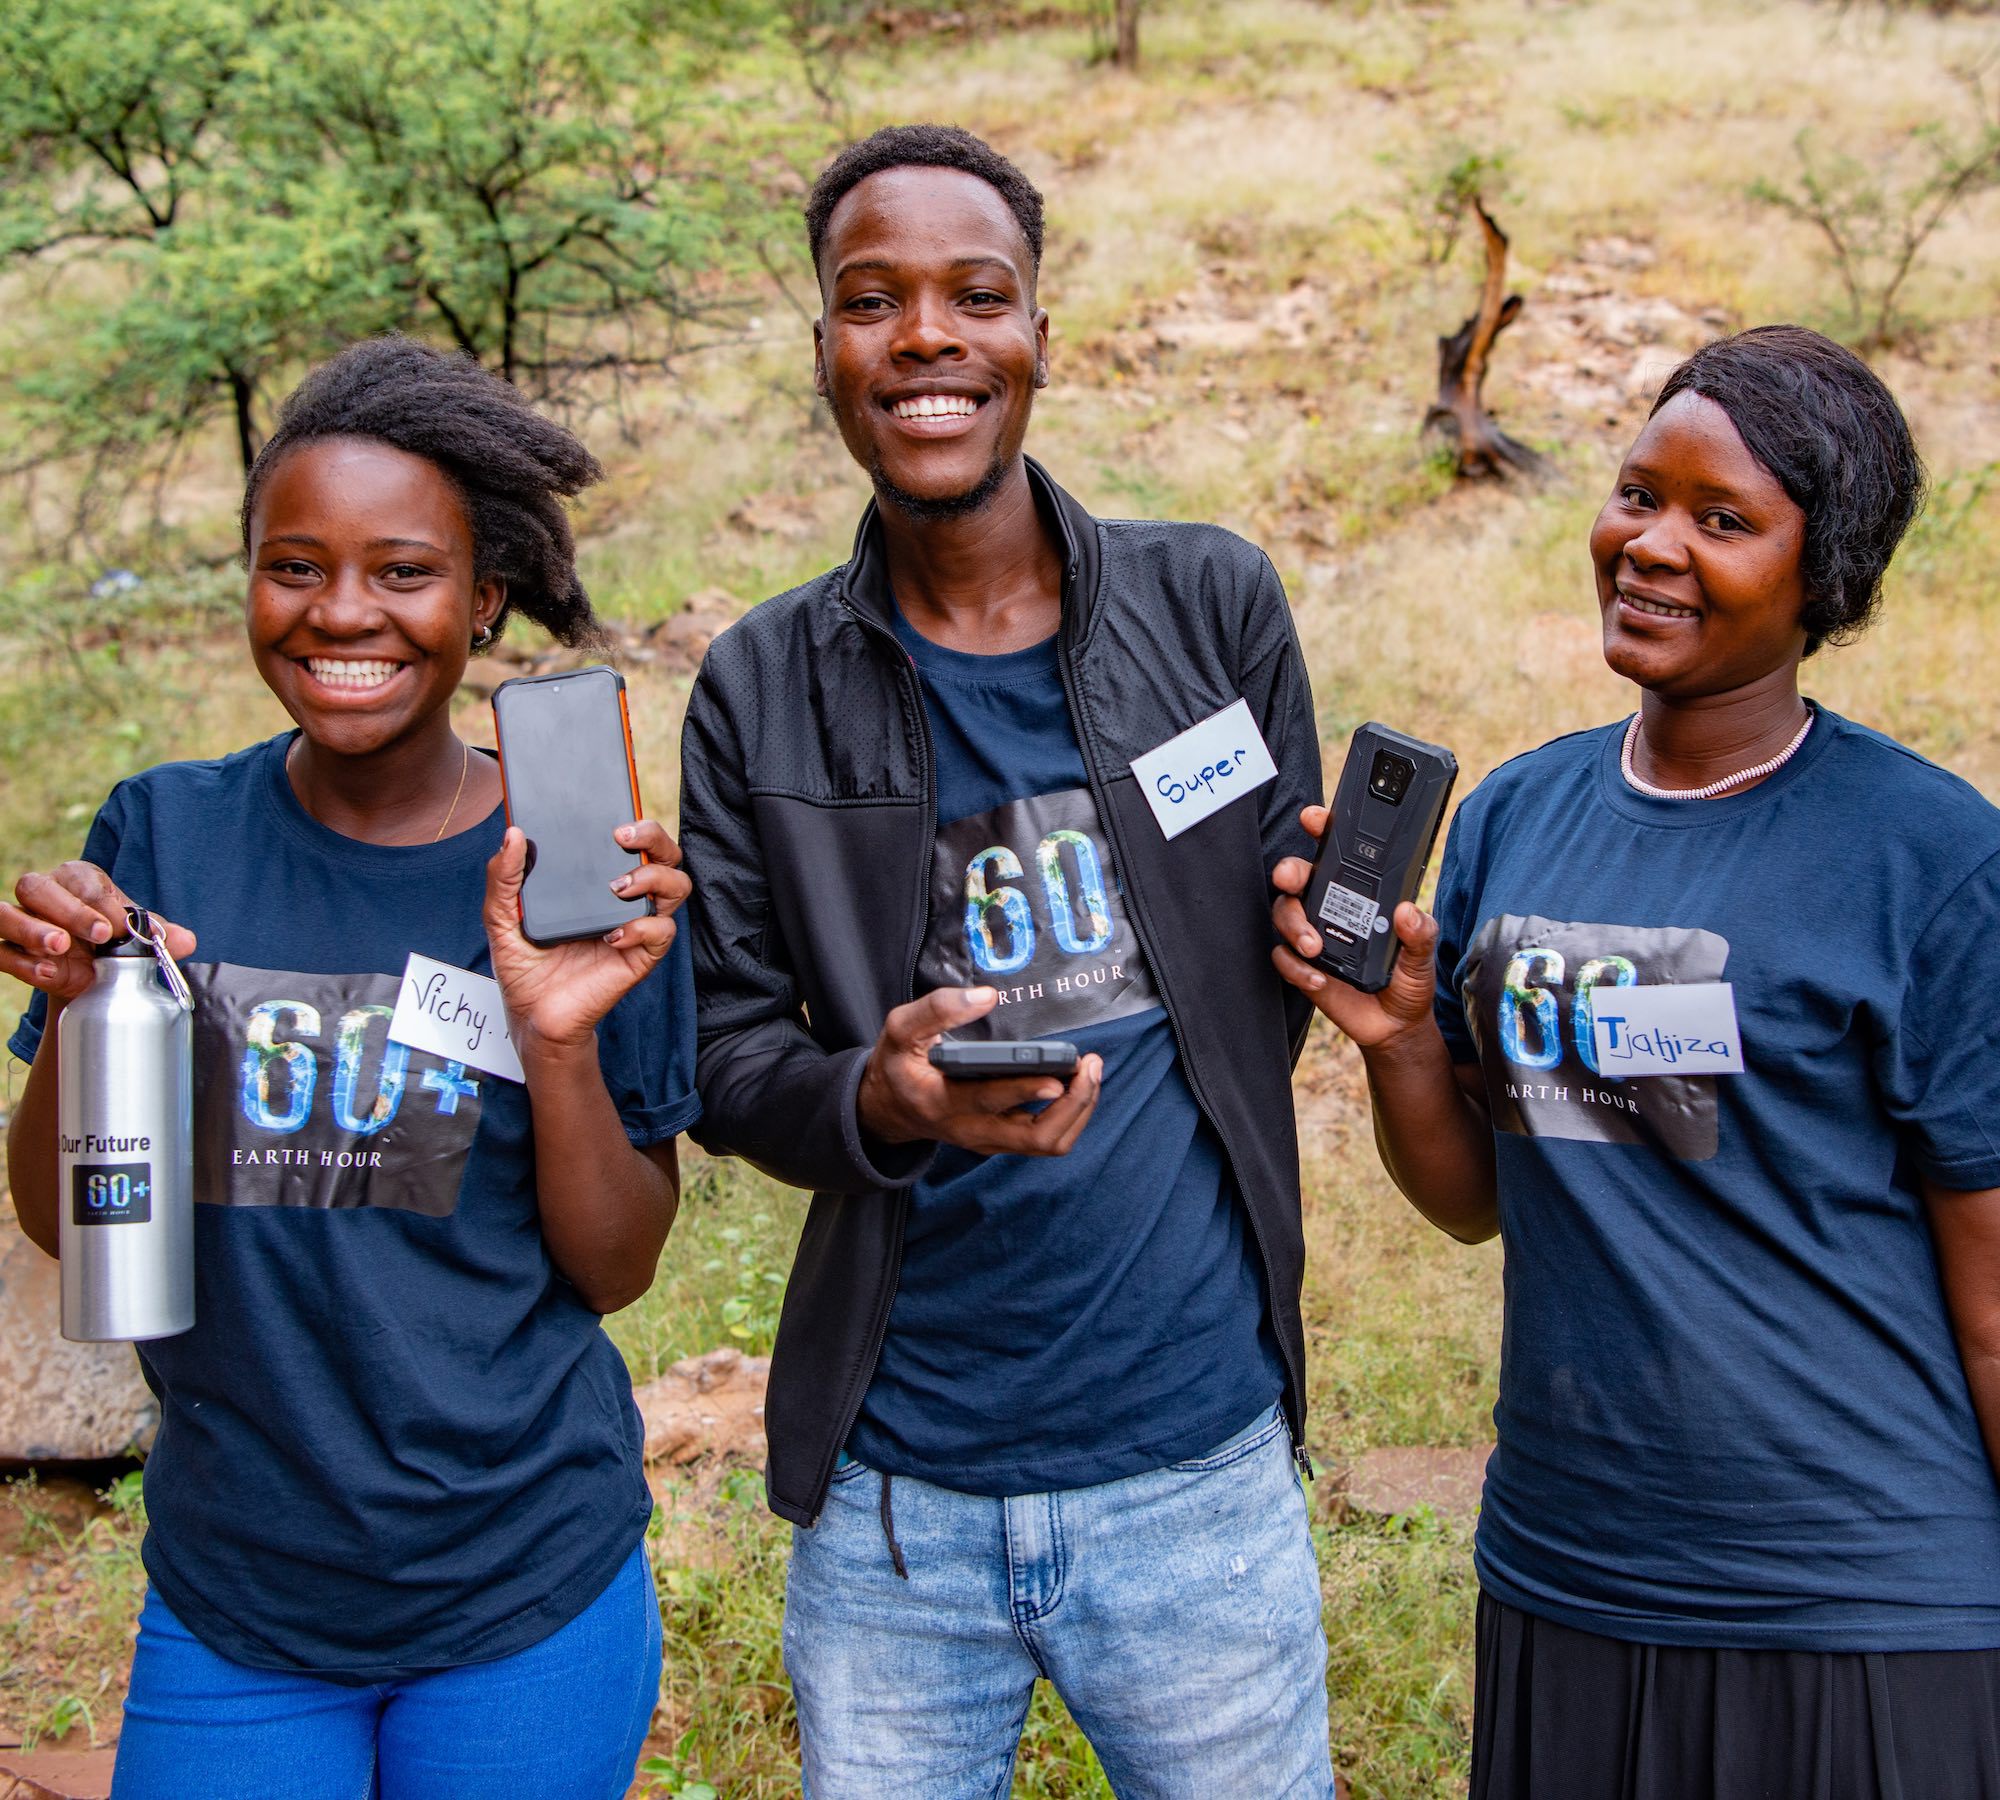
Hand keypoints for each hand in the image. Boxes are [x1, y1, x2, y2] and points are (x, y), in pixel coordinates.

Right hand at [0, 862, 195, 1008]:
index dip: (99, 902)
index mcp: (77, 879)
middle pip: (36, 887)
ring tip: (59, 948)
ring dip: (30, 929)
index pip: (82, 881)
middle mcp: (42, 893)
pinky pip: (0, 950)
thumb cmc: (113, 943)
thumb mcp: (137, 938)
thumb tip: (187, 941)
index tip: (119, 928)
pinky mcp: (7, 950)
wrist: (91, 975)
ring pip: (5, 913)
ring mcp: (20, 921)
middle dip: (68, 910)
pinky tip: (47, 972)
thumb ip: (160, 937)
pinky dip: (19, 962)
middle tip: (98, 935)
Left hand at [485, 820, 690, 1056]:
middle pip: (665, 854)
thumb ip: (502, 876)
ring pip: (677, 886)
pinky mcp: (642, 955)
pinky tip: (613, 935)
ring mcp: (636, 925)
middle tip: (622, 838)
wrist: (532, 1016)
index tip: (613, 815)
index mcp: (596, 881)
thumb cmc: (524, 966)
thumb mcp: (501, 916)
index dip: (636, 821)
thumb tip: (513, 834)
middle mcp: (624, 898)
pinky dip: (642, 927)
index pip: (630, 841)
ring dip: (653, 878)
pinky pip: (662, 931)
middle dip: (654, 837)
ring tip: (616, 887)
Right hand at [856, 986, 1102, 1156]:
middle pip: (1035, 1136)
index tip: (1056, 1078)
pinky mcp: (1001, 1140)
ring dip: (1078, 1111)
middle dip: (1072, 1105)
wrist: (888, 1108)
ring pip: (1047, 1143)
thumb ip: (937, 1010)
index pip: (988, 1101)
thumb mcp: (899, 1031)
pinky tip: (1079, 1083)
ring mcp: (989, 1140)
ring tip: (1091, 1072)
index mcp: (941, 1102)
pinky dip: (1071, 1114)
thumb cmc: (898, 1065)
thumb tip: (987, 996)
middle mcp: (970, 1129)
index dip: (1024, 1091)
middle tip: (1089, 1066)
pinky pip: (1046, 1138)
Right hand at [1270, 804, 1439, 1053]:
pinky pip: (1282, 957)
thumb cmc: (1408, 980)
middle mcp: (1331, 909)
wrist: (1395, 1026)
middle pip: (1297, 878)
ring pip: (1283, 913)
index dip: (1321, 830)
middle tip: (1292, 880)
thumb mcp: (1422, 955)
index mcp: (1361, 896)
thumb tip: (1407, 913)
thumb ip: (1420, 933)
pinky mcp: (1303, 966)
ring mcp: (1314, 936)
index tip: (1314, 819)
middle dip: (1288, 871)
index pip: (1336, 855)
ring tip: (1315, 946)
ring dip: (1293, 924)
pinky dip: (1295, 966)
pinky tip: (1319, 978)